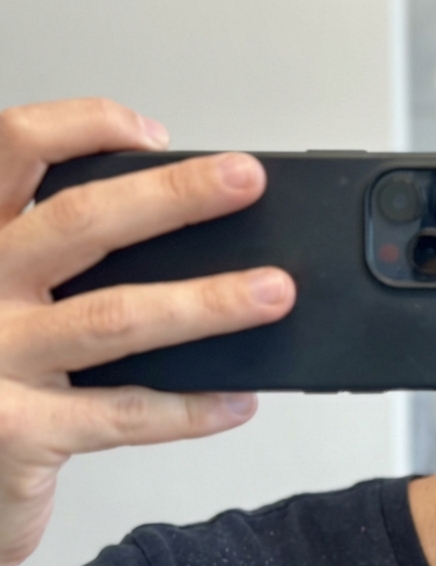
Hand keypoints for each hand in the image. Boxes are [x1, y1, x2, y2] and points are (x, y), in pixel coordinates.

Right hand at [0, 99, 294, 565]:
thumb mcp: (10, 301)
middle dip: (173, 197)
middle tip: (246, 183)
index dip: (83, 126)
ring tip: (274, 291)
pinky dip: (192, 408)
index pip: (12, 149)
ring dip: (205, 301)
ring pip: (114, 316)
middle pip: (77, 222)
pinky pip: (124, 414)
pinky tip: (240, 400)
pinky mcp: (17, 432)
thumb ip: (69, 263)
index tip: (156, 134)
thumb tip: (192, 237)